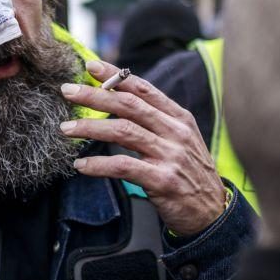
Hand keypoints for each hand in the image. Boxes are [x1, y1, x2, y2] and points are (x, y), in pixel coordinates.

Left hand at [60, 60, 226, 236]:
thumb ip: (155, 121)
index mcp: (179, 118)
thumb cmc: (189, 174)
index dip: (115, 76)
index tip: (90, 65)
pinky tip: (81, 165)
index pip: (143, 89)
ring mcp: (170, 156)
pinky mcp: (162, 180)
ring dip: (90, 128)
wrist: (213, 213)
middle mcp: (176, 132)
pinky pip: (123, 166)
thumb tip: (120, 99)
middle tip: (68, 91)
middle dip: (95, 96)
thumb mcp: (180, 141)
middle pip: (129, 105)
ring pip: (123, 131)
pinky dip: (99, 164)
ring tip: (66, 129)